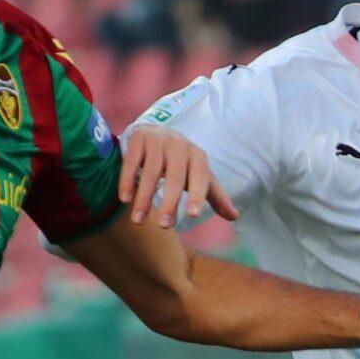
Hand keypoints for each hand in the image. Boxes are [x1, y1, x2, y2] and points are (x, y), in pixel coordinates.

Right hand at [119, 123, 239, 227]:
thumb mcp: (199, 175)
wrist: (156, 132)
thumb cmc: (181, 162)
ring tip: (138, 220)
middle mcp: (179, 146)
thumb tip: (234, 217)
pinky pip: (132, 161)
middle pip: (175, 177)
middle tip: (164, 226)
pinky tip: (125, 200)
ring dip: (144, 198)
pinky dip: (127, 180)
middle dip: (169, 202)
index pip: (199, 178)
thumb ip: (215, 195)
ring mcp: (158, 140)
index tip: (193, 215)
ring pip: (150, 172)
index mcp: (197, 156)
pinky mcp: (138, 138)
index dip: (197, 195)